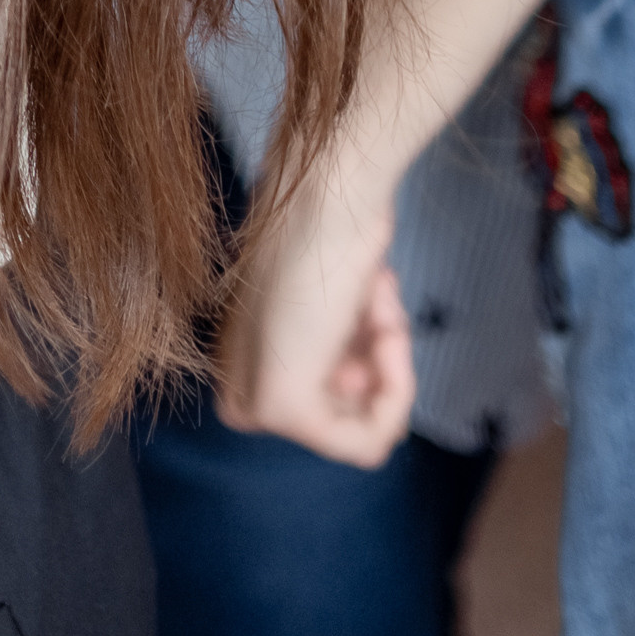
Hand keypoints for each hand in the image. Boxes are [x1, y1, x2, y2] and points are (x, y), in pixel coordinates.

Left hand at [217, 158, 414, 468]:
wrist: (326, 192)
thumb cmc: (332, 230)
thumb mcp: (329, 309)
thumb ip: (329, 349)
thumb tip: (345, 377)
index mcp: (239, 363)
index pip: (326, 407)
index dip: (365, 360)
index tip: (364, 305)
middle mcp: (236, 385)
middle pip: (345, 422)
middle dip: (377, 366)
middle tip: (376, 302)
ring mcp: (254, 401)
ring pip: (363, 434)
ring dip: (391, 361)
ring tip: (378, 298)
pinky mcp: (284, 408)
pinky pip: (370, 443)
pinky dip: (398, 389)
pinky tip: (385, 328)